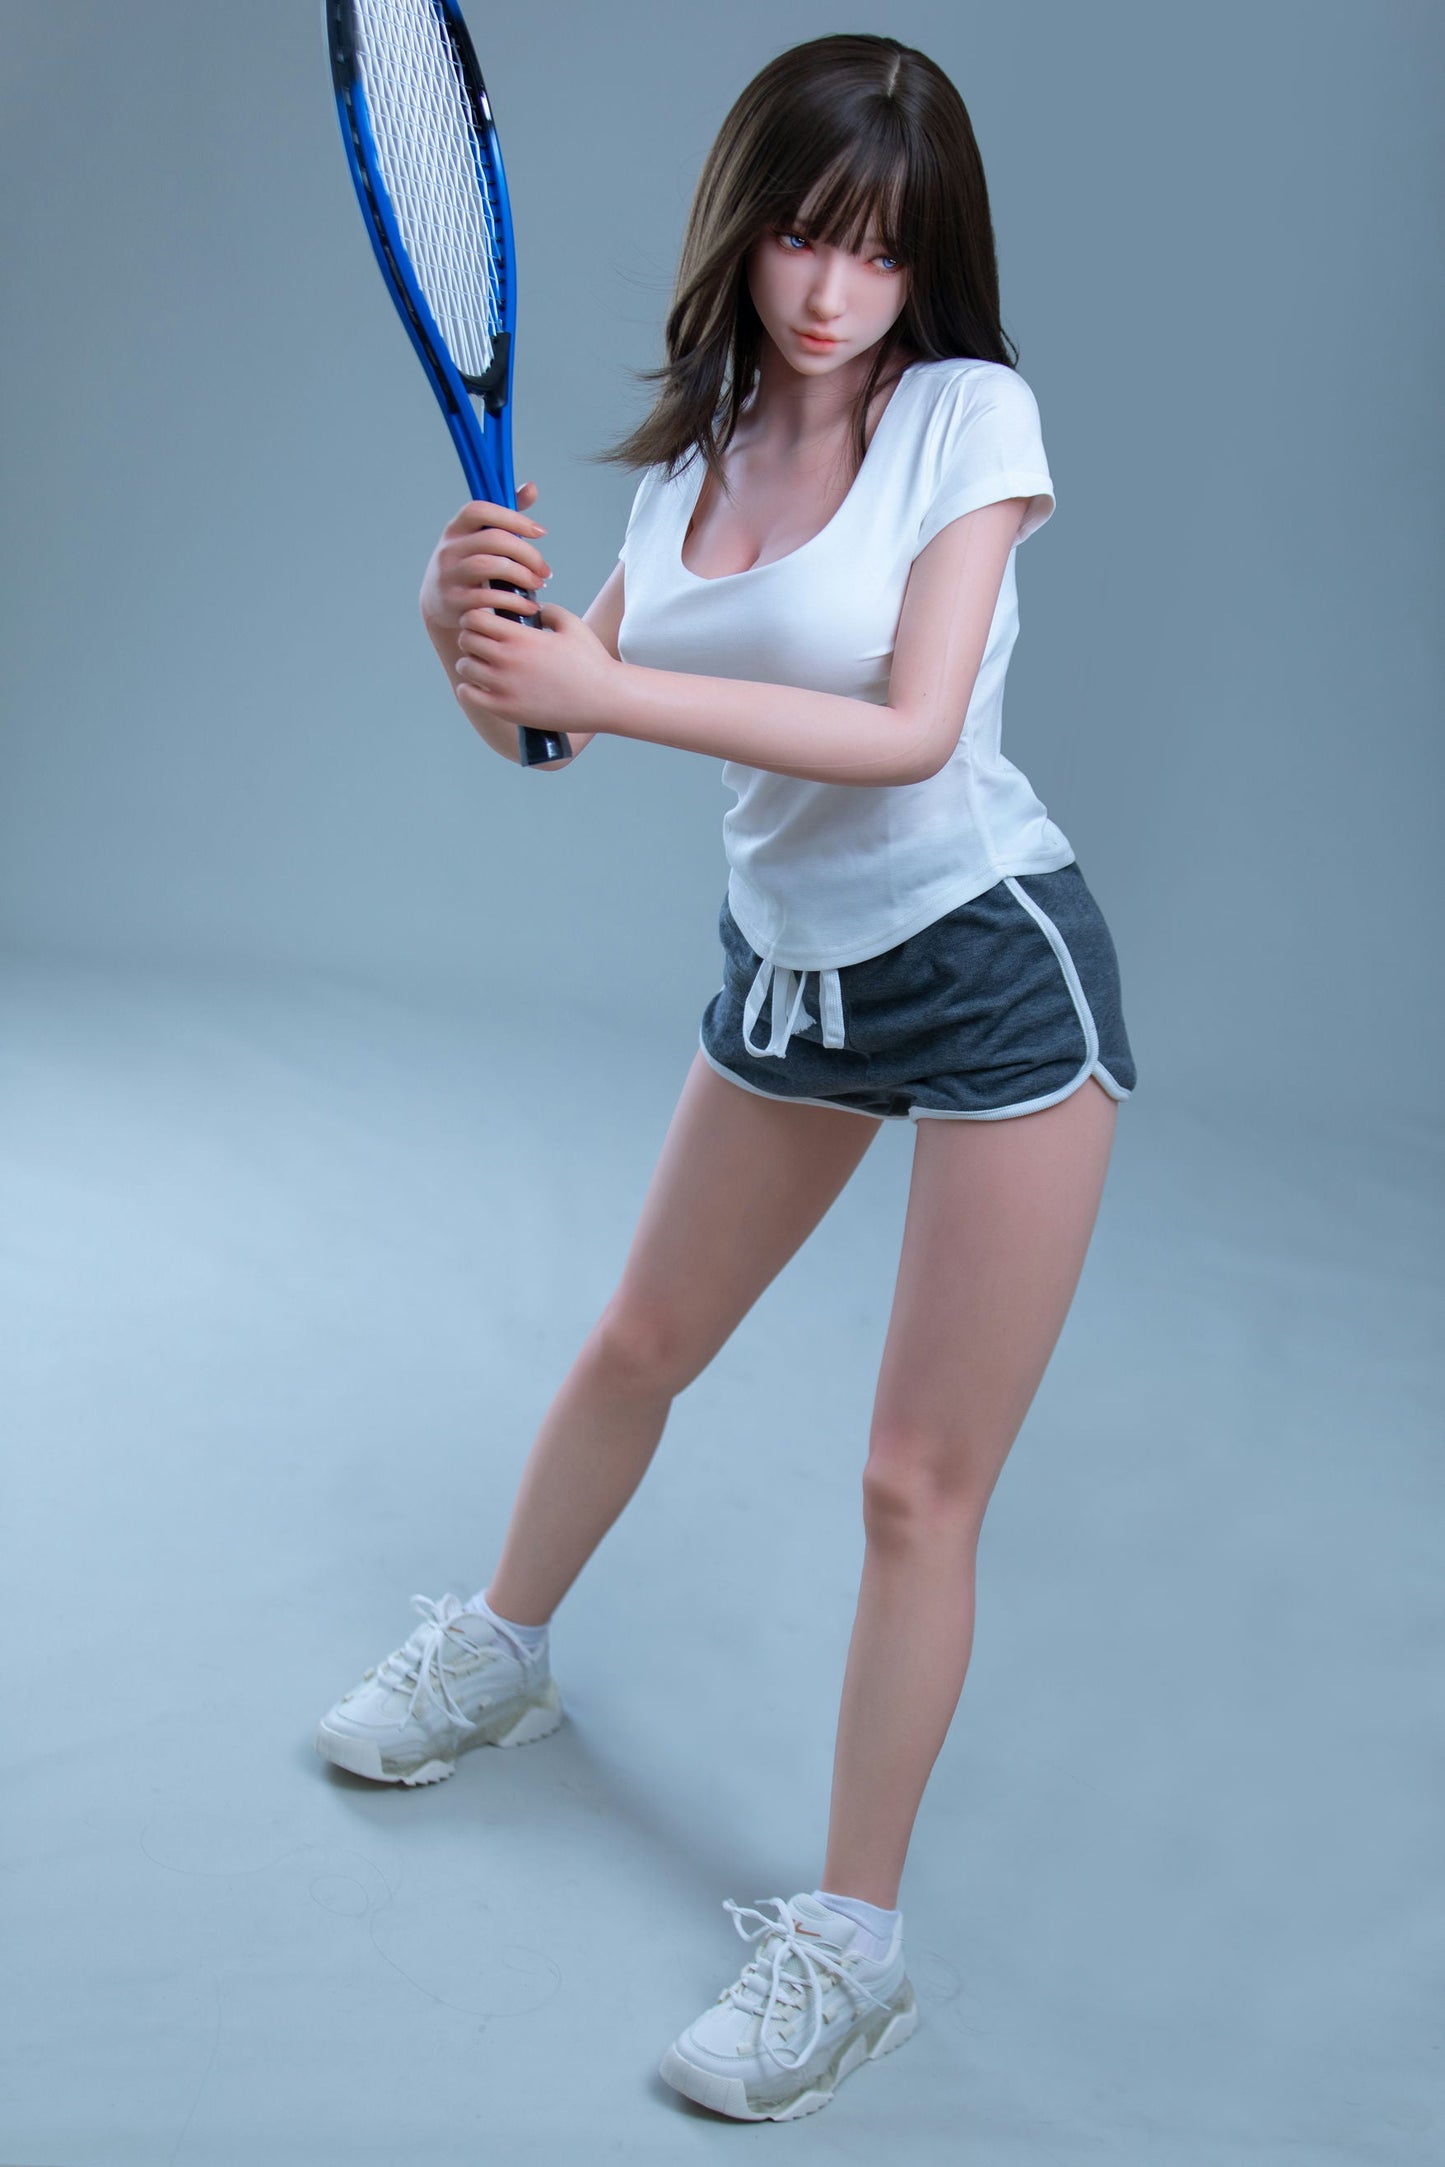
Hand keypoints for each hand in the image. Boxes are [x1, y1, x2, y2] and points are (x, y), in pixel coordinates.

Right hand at [419, 479, 549, 631]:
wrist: (439, 607)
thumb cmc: (469, 568)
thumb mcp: (479, 541)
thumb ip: (506, 516)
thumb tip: (531, 487)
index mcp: (456, 529)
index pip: (480, 510)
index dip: (513, 518)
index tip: (540, 532)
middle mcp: (449, 549)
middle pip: (492, 539)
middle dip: (527, 554)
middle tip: (545, 570)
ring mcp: (448, 576)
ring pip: (489, 566)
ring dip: (521, 575)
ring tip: (538, 584)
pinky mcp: (453, 603)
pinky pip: (487, 598)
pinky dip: (514, 601)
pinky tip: (528, 605)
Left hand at [455, 599, 618, 736]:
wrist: (604, 699)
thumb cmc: (592, 660)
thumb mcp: (572, 625)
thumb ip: (547, 611)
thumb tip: (532, 609)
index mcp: (521, 637)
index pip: (474, 618)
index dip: (476, 617)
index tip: (486, 622)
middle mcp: (508, 660)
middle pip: (466, 640)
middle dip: (472, 637)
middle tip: (484, 642)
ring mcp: (504, 687)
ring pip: (464, 667)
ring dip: (471, 662)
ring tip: (484, 664)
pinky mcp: (506, 710)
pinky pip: (467, 694)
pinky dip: (469, 688)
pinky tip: (482, 686)